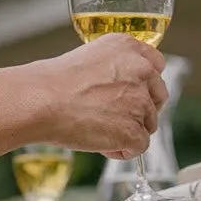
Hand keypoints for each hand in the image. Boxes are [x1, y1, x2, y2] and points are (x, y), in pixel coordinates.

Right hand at [32, 35, 167, 158]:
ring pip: (148, 125)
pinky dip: (124, 151)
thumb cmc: (54, 84)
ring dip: (128, 133)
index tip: (130, 98)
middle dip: (139, 112)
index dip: (144, 87)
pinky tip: (104, 147)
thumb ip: (112, 69)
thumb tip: (114, 90)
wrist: (43, 101)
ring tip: (100, 134)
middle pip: (156, 99)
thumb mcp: (89, 59)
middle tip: (114, 121)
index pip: (156, 68)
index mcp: (130, 49)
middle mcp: (141, 71)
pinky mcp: (132, 130)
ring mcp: (139, 102)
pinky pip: (140, 146)